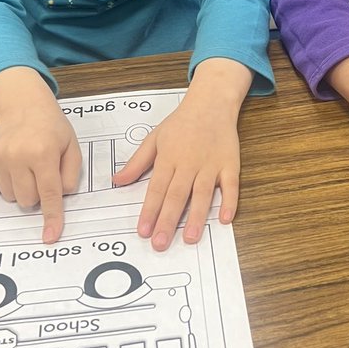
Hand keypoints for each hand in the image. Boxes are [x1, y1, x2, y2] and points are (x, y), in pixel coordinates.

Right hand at [0, 68, 81, 243]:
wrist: (23, 105)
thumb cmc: (51, 128)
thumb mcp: (72, 147)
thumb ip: (71, 175)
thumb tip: (60, 198)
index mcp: (43, 153)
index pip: (49, 193)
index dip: (51, 216)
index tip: (50, 236)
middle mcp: (17, 155)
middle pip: (27, 200)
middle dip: (36, 193)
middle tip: (40, 172)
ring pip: (9, 197)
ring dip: (20, 188)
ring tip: (25, 166)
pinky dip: (4, 182)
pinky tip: (11, 164)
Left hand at [113, 58, 251, 251]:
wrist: (211, 103)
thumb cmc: (181, 123)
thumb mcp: (154, 139)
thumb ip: (137, 162)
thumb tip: (117, 181)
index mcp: (169, 158)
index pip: (156, 189)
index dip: (150, 211)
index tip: (143, 231)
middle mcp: (189, 163)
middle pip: (177, 195)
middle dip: (168, 221)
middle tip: (161, 243)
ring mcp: (211, 164)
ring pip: (203, 193)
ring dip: (196, 216)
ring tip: (190, 238)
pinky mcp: (230, 163)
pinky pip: (231, 185)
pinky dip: (229, 201)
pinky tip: (225, 219)